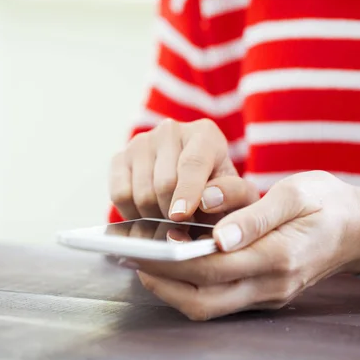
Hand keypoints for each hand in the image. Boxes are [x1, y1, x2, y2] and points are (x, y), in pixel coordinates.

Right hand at [109, 119, 257, 220]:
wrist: (196, 190)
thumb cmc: (220, 194)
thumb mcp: (240, 195)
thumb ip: (233, 195)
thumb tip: (206, 199)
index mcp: (205, 133)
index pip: (192, 163)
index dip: (186, 192)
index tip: (180, 216)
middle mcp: (170, 130)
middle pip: (164, 183)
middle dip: (173, 214)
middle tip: (184, 228)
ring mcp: (141, 142)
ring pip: (140, 192)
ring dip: (154, 217)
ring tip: (169, 222)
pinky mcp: (119, 158)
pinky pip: (119, 194)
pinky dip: (132, 213)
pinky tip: (148, 216)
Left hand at [133, 171, 359, 319]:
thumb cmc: (325, 202)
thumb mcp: (294, 195)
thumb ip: (255, 216)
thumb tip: (218, 236)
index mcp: (279, 257)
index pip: (214, 268)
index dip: (175, 262)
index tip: (145, 249)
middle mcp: (272, 285)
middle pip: (205, 301)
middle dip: (164, 284)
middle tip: (136, 261)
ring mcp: (269, 294)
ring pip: (210, 307)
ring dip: (174, 290)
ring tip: (147, 264)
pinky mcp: (265, 294)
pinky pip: (220, 300)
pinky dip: (192, 287)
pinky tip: (175, 266)